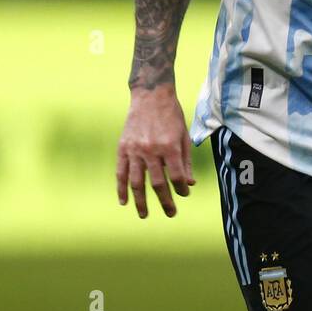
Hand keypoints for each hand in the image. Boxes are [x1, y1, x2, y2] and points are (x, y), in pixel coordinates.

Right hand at [116, 86, 195, 217]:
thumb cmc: (172, 116)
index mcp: (170, 146)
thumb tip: (190, 184)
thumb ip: (186, 161)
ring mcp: (135, 149)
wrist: (150, 96)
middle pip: (158, 183)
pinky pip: (121, 172)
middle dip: (165, 201)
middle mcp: (151, 149)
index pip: (177, 176)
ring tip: (144, 214)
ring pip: (137, 182)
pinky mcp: (123, 147)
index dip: (182, 189)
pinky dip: (121, 188)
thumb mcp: (184, 136)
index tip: (184, 194)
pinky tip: (124, 201)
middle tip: (171, 213)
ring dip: (141, 201)